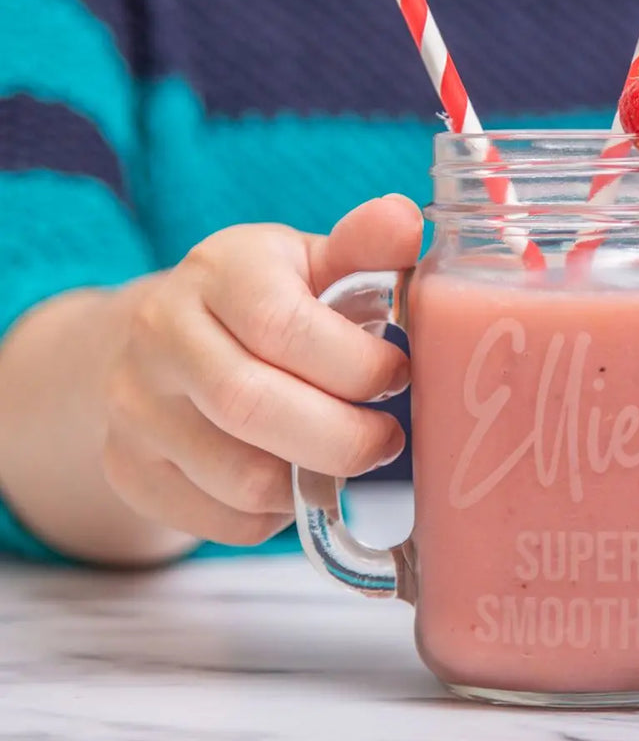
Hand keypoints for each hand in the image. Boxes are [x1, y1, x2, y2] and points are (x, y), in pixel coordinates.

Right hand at [103, 195, 420, 546]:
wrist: (166, 342)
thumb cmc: (269, 301)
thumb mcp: (313, 261)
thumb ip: (365, 246)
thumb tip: (406, 220)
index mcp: (218, 270)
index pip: (283, 326)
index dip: (357, 364)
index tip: (399, 376)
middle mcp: (160, 334)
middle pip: (253, 406)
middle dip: (345, 437)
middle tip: (388, 439)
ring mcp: (134, 407)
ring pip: (242, 478)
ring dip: (314, 480)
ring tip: (345, 454)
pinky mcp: (129, 470)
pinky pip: (223, 521)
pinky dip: (277, 516)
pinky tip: (294, 476)